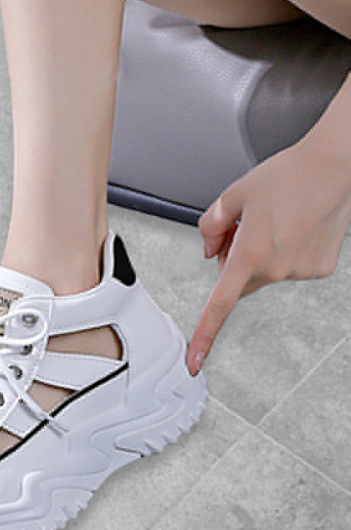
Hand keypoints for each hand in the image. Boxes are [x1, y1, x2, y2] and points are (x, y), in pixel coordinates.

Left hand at [189, 131, 350, 374]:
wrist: (334, 168)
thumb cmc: (286, 176)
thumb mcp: (233, 195)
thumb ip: (211, 226)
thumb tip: (210, 250)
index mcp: (249, 253)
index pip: (220, 302)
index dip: (204, 334)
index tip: (195, 361)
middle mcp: (276, 269)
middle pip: (240, 279)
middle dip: (233, 259)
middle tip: (242, 224)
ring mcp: (301, 272)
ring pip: (265, 272)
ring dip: (260, 253)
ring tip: (275, 218)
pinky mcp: (320, 268)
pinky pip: (289, 266)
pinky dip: (285, 250)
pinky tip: (294, 225)